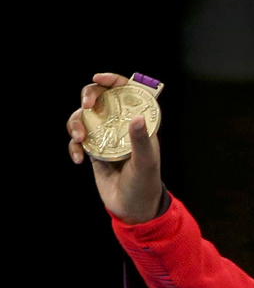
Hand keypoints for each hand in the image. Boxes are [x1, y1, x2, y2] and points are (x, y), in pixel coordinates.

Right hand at [66, 73, 162, 223]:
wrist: (132, 209)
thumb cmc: (146, 185)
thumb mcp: (146, 163)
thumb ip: (141, 141)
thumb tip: (137, 117)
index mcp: (139, 124)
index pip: (128, 93)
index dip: (114, 80)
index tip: (100, 78)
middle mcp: (121, 126)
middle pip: (101, 98)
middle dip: (89, 95)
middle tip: (87, 106)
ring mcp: (106, 137)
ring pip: (84, 117)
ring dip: (76, 123)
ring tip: (80, 140)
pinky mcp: (94, 150)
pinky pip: (77, 140)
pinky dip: (73, 146)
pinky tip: (79, 159)